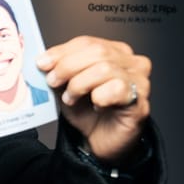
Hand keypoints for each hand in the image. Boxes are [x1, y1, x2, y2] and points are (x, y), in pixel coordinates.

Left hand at [35, 35, 150, 162]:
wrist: (99, 142)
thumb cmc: (88, 113)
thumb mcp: (67, 86)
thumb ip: (59, 71)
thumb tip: (44, 61)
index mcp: (114, 53)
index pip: (87, 42)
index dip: (62, 51)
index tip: (43, 63)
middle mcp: (131, 63)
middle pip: (97, 52)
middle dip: (68, 66)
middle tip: (53, 81)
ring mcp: (139, 81)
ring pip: (105, 69)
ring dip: (80, 84)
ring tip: (72, 98)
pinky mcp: (140, 101)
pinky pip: (116, 89)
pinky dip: (99, 97)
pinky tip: (97, 107)